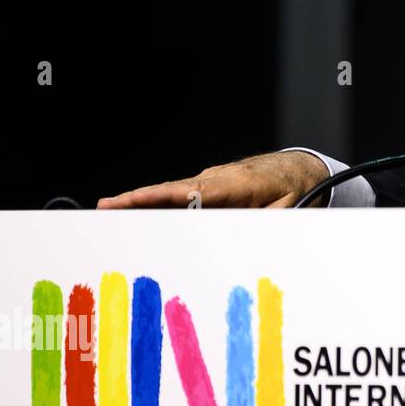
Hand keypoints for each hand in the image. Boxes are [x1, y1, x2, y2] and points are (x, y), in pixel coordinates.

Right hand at [96, 151, 330, 208]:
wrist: (301, 166)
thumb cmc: (295, 186)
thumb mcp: (289, 208)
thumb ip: (266, 223)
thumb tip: (243, 239)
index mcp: (235, 184)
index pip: (190, 192)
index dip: (159, 197)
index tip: (132, 201)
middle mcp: (217, 179)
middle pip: (172, 191)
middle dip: (137, 199)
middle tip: (104, 209)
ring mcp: (212, 181)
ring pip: (174, 193)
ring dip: (145, 202)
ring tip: (111, 213)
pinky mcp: (211, 186)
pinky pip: (182, 196)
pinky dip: (160, 203)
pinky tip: (140, 215)